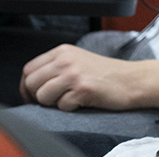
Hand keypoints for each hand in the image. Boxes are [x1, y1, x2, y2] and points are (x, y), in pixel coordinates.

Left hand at [20, 44, 140, 110]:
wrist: (131, 79)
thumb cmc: (104, 73)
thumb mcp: (77, 60)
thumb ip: (55, 66)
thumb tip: (30, 84)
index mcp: (62, 51)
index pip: (28, 70)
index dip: (27, 87)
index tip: (34, 95)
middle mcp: (66, 60)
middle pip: (31, 83)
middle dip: (38, 96)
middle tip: (54, 99)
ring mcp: (74, 74)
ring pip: (42, 96)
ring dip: (53, 103)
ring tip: (70, 98)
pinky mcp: (82, 89)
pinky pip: (61, 106)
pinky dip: (70, 108)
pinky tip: (82, 101)